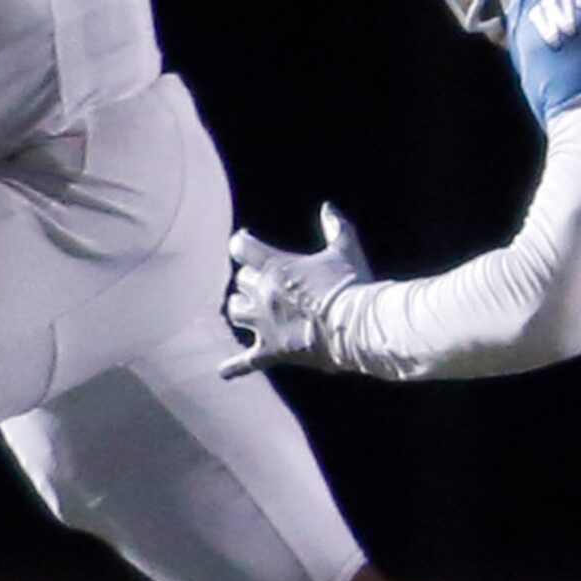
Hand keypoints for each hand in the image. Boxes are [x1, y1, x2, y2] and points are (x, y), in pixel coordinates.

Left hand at [222, 203, 371, 377]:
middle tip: (263, 281)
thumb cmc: (350, 285)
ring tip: (248, 311)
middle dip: (250, 280)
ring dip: (240, 309)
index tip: (247, 243)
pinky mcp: (272, 351)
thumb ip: (335, 227)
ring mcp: (264, 325)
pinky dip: (234, 367)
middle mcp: (262, 295)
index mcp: (275, 267)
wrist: (355, 327)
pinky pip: (245, 361)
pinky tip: (224, 372)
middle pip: (241, 282)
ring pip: (235, 313)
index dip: (243, 244)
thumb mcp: (346, 250)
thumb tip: (328, 208)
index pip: (241, 247)